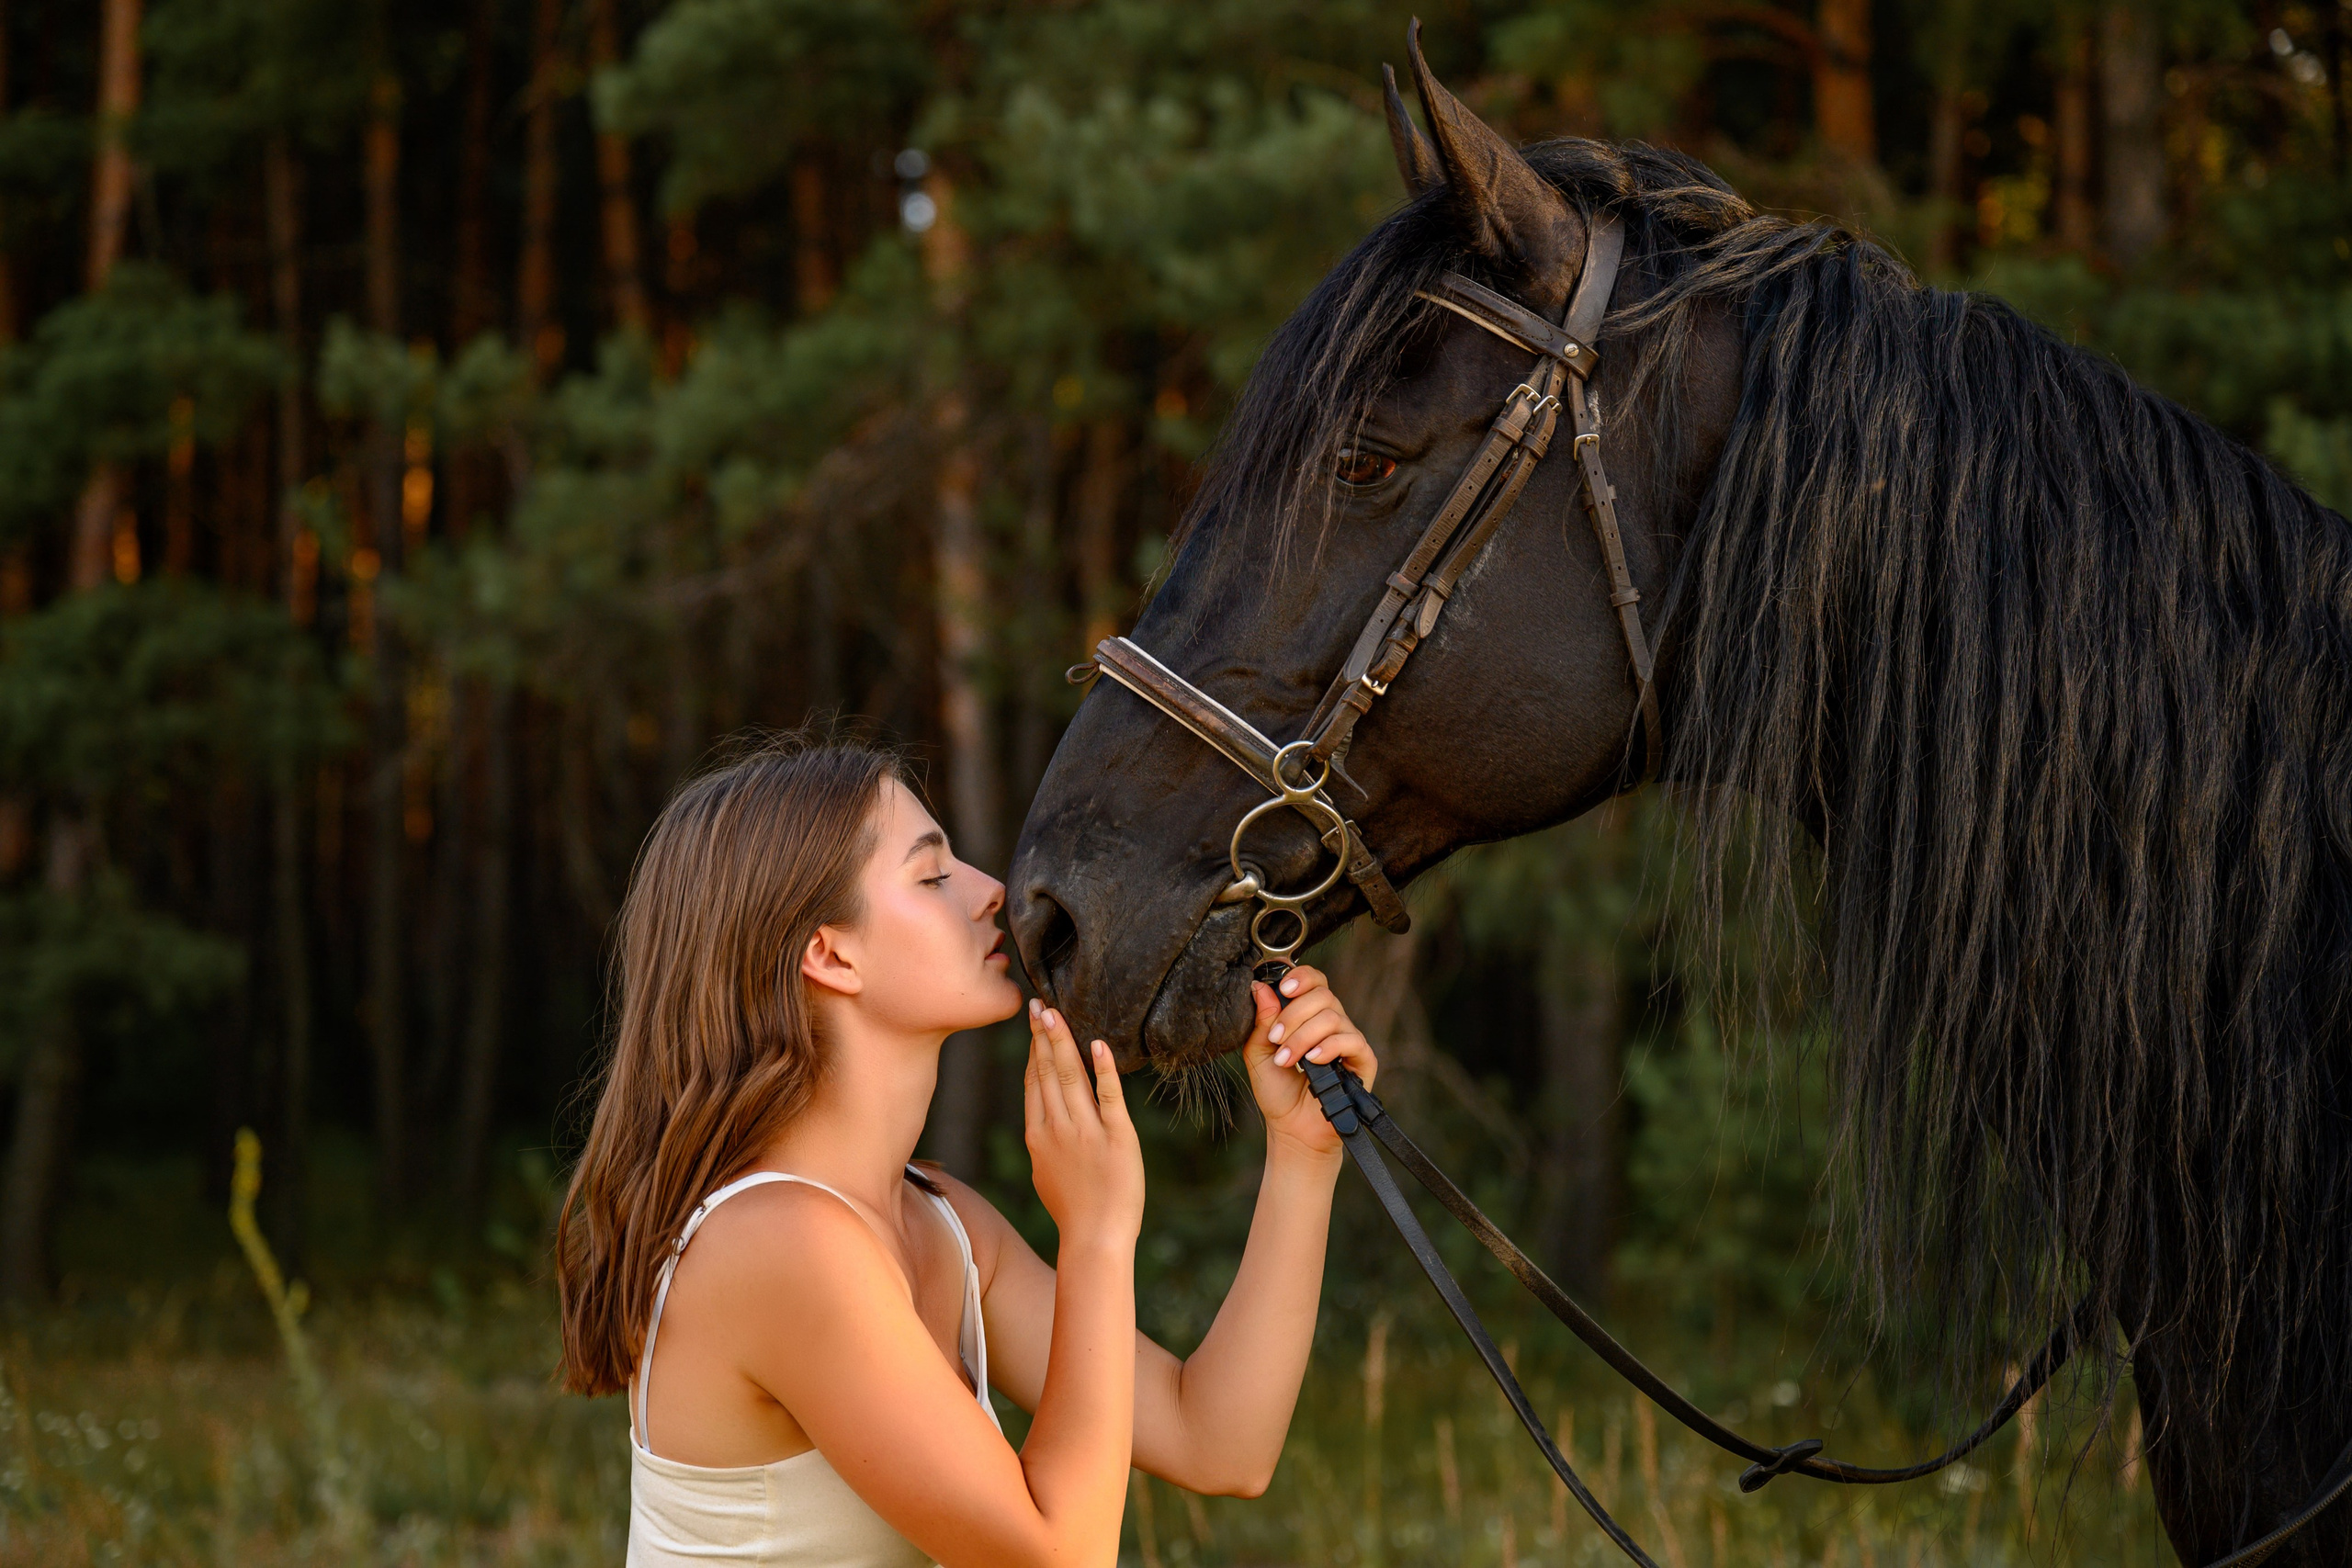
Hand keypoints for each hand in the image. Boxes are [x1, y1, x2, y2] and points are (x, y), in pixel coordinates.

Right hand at [1022, 998, 1144, 1244]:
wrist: (1095, 1238)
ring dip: (1062, 1042)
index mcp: (1037, 1136)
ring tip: (1056, 1014)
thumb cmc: (1074, 1210)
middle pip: (1047, 1072)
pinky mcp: (1117, 1137)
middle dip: (1042, 1035)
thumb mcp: (1045, 1171)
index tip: (1035, 1025)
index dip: (1033, 1050)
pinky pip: (1109, 1096)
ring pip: (1071, 1077)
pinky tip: (1098, 1045)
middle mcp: (1057, 1128)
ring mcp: (1086, 1131)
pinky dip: (1103, 1069)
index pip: (1034, 1082)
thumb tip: (1044, 1115)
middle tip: (1039, 1004)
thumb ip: (1043, 1139)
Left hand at [1241, 965, 1378, 1160]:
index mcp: (1309, 1015)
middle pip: (1323, 995)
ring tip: (1286, 1060)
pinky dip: (1327, 1047)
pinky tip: (1311, 1062)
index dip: (1302, 977)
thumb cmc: (1277, 1091)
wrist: (1292, 1129)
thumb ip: (1261, 1021)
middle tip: (1276, 1040)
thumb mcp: (1259, 1052)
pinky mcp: (1363, 1061)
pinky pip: (1351, 1041)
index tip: (1284, 988)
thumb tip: (1259, 987)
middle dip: (1293, 1015)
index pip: (1314, 981)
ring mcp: (1349, 1040)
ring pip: (1332, 1017)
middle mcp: (1332, 1023)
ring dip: (1303, 1036)